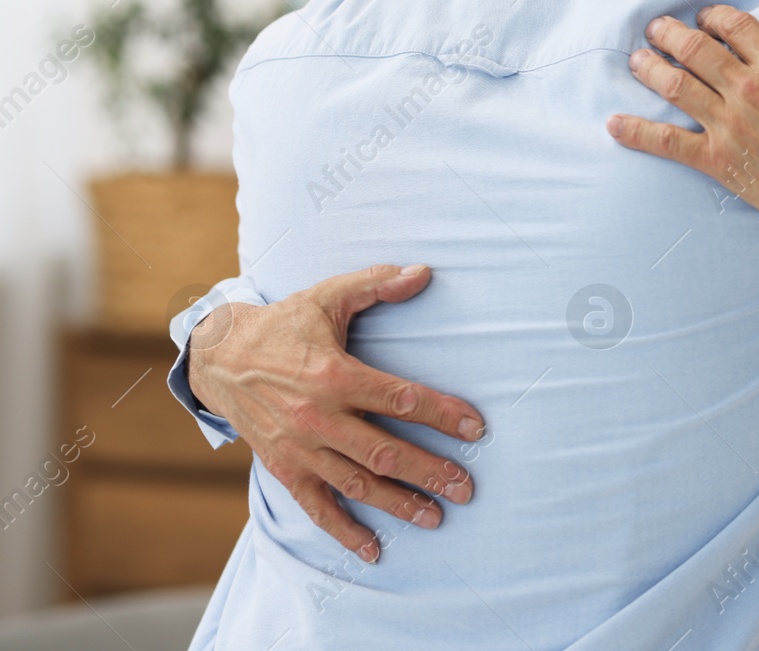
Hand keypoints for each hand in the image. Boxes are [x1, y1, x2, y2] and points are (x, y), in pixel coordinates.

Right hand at [188, 265, 484, 561]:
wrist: (219, 357)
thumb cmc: (284, 325)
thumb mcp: (327, 296)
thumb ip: (376, 284)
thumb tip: (423, 272)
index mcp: (334, 375)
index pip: (400, 398)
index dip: (442, 414)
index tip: (476, 428)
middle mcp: (317, 417)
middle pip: (384, 450)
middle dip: (429, 471)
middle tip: (466, 487)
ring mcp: (299, 448)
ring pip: (356, 483)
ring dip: (398, 503)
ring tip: (436, 517)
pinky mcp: (283, 468)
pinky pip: (316, 506)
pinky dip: (344, 531)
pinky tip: (373, 550)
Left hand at [606, 1, 758, 287]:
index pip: (734, 26)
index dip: (714, 16)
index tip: (703, 16)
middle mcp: (748, 87)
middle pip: (695, 49)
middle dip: (670, 34)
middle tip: (655, 28)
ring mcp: (729, 124)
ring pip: (675, 86)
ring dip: (649, 69)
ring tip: (635, 59)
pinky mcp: (718, 160)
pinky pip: (666, 143)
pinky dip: (636, 132)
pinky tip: (613, 124)